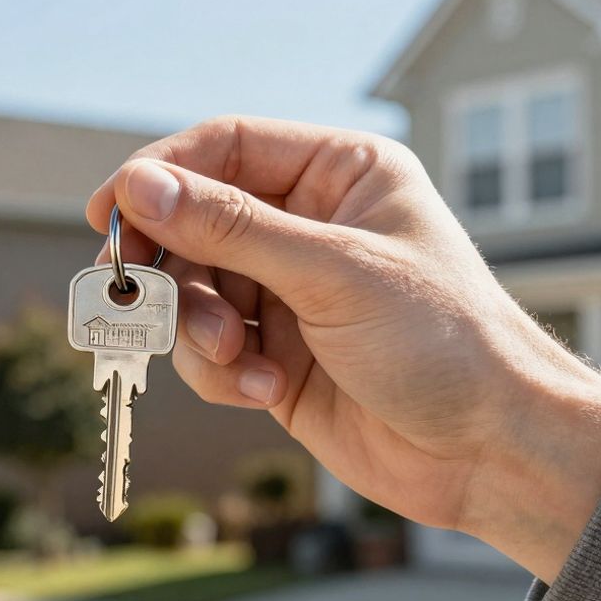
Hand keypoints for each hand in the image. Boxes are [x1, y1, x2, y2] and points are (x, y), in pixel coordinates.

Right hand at [87, 116, 600, 581]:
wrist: (491, 454)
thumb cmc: (444, 343)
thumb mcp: (334, 273)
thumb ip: (231, 228)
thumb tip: (139, 185)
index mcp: (340, 175)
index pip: (227, 147)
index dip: (162, 175)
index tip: (109, 211)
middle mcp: (310, 227)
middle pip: (194, 222)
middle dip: (173, 267)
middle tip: (145, 299)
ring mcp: (289, 294)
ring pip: (193, 291)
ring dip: (199, 329)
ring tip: (237, 359)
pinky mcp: (275, 357)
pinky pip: (208, 351)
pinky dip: (220, 372)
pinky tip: (263, 392)